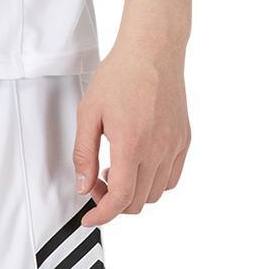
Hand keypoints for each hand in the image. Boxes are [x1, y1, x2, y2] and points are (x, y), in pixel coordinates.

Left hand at [73, 45, 190, 226]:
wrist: (152, 49)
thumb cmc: (119, 76)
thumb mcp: (88, 115)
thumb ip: (83, 156)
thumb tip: (84, 188)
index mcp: (132, 144)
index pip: (120, 199)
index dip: (102, 216)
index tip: (89, 219)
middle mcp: (158, 148)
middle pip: (136, 202)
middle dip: (112, 202)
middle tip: (97, 183)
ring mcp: (174, 145)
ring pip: (154, 194)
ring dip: (132, 193)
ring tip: (115, 171)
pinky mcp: (184, 140)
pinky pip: (170, 178)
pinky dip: (152, 183)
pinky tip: (136, 166)